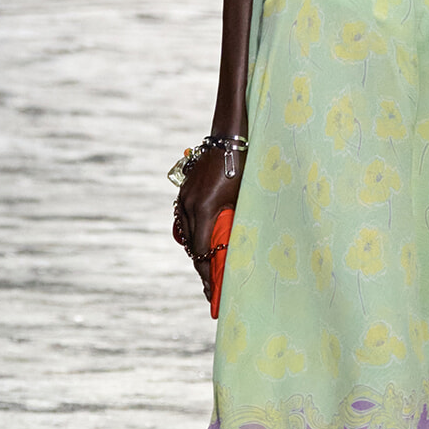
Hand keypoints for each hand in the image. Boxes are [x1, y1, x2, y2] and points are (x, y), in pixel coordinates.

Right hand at [173, 147, 241, 303]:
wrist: (229, 138)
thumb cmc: (243, 167)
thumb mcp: (242, 198)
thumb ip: (234, 223)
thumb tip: (235, 249)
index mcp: (204, 209)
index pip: (202, 250)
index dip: (207, 272)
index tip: (212, 290)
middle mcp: (189, 205)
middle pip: (192, 245)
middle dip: (202, 267)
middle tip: (210, 288)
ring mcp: (184, 197)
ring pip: (186, 234)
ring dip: (196, 251)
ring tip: (207, 269)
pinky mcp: (185, 192)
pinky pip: (185, 220)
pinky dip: (193, 234)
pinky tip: (201, 243)